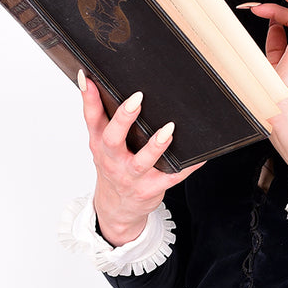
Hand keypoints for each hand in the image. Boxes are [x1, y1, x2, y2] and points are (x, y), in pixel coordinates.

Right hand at [79, 72, 202, 245]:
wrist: (118, 208)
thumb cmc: (113, 167)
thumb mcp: (101, 144)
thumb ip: (99, 115)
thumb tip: (92, 80)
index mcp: (100, 144)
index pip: (91, 119)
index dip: (88, 98)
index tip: (88, 78)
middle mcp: (112, 160)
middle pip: (113, 138)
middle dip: (124, 119)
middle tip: (137, 100)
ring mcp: (131, 176)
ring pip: (143, 161)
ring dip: (156, 145)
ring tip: (168, 129)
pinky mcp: (150, 189)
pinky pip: (171, 177)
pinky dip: (186, 167)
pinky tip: (199, 156)